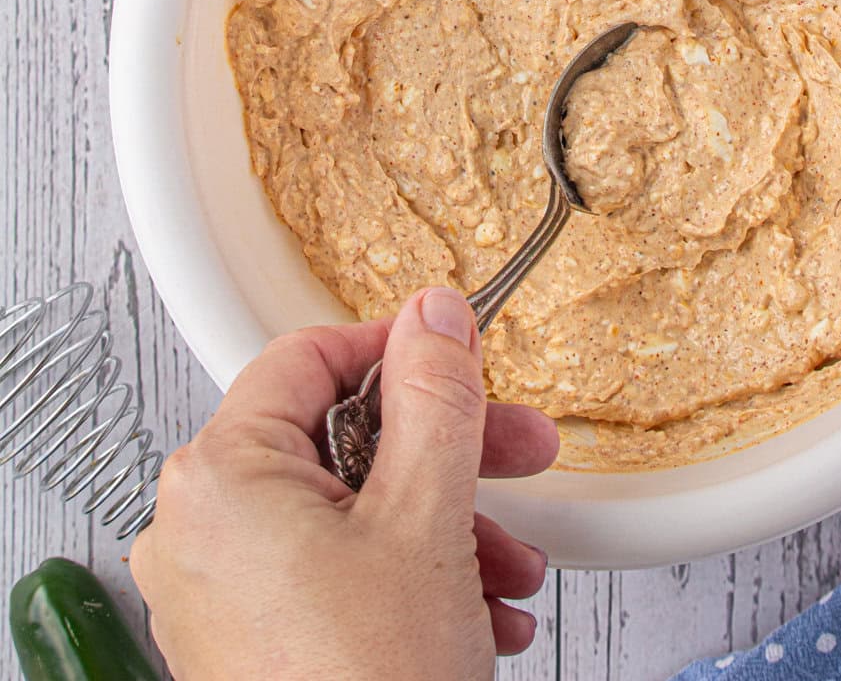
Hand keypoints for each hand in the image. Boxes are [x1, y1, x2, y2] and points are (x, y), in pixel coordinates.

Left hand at [131, 288, 558, 679]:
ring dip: (447, 526)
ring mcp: (221, 597)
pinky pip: (336, 575)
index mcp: (220, 478)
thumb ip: (434, 396)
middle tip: (518, 452)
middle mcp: (201, 532)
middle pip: (340, 440)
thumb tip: (432, 316)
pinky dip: (411, 578)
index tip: (461, 352)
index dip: (398, 348)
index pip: (309, 357)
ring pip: (350, 515)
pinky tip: (481, 611)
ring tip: (512, 566)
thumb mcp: (425, 517)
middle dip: (447, 453)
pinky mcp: (249, 647)